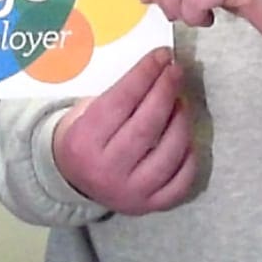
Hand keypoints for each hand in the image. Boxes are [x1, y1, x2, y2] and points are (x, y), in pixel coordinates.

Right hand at [52, 48, 194, 213]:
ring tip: (181, 101)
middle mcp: (106, 170)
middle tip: (176, 71)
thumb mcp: (85, 111)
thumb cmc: (85, 135)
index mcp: (84, 141)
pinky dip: (189, 155)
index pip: (122, 101)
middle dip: (166, 91)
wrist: (71, 181)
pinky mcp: (149, 206)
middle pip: (147, 125)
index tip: (162, 55)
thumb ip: (118, 94)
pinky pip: (181, 181)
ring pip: (169, 152)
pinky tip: (185, 136)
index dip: (145, 74)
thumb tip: (159, 68)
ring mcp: (130, 192)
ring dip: (181, 120)